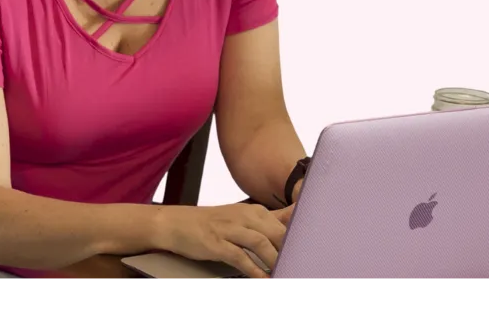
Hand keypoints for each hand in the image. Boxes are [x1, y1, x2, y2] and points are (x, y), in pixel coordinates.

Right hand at [154, 202, 290, 279]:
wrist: (176, 223)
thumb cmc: (212, 223)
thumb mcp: (240, 218)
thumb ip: (266, 222)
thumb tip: (293, 221)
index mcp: (253, 211)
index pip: (284, 219)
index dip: (298, 233)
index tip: (312, 245)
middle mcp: (243, 216)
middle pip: (276, 231)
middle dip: (289, 248)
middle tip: (300, 264)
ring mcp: (229, 229)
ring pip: (260, 243)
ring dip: (274, 259)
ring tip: (282, 273)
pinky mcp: (216, 243)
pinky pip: (239, 256)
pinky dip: (253, 268)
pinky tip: (261, 278)